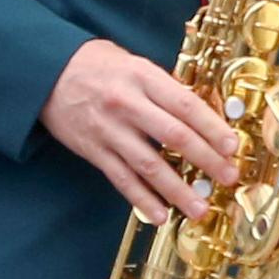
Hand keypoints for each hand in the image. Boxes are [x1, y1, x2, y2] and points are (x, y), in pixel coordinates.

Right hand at [42, 38, 242, 221]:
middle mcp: (127, 104)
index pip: (185, 105)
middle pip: (174, 136)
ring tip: (199, 208)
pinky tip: (160, 215)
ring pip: (149, 165)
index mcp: (143, 77)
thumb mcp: (135, 64)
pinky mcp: (93, 150)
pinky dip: (142, 199)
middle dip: (206, 160)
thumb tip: (203, 114)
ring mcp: (109, 130)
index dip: (212, 127)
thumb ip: (165, 88)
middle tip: (228, 177)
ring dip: (177, 190)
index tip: (232, 146)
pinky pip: (121, 179)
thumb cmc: (97, 65)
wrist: (46, 71)